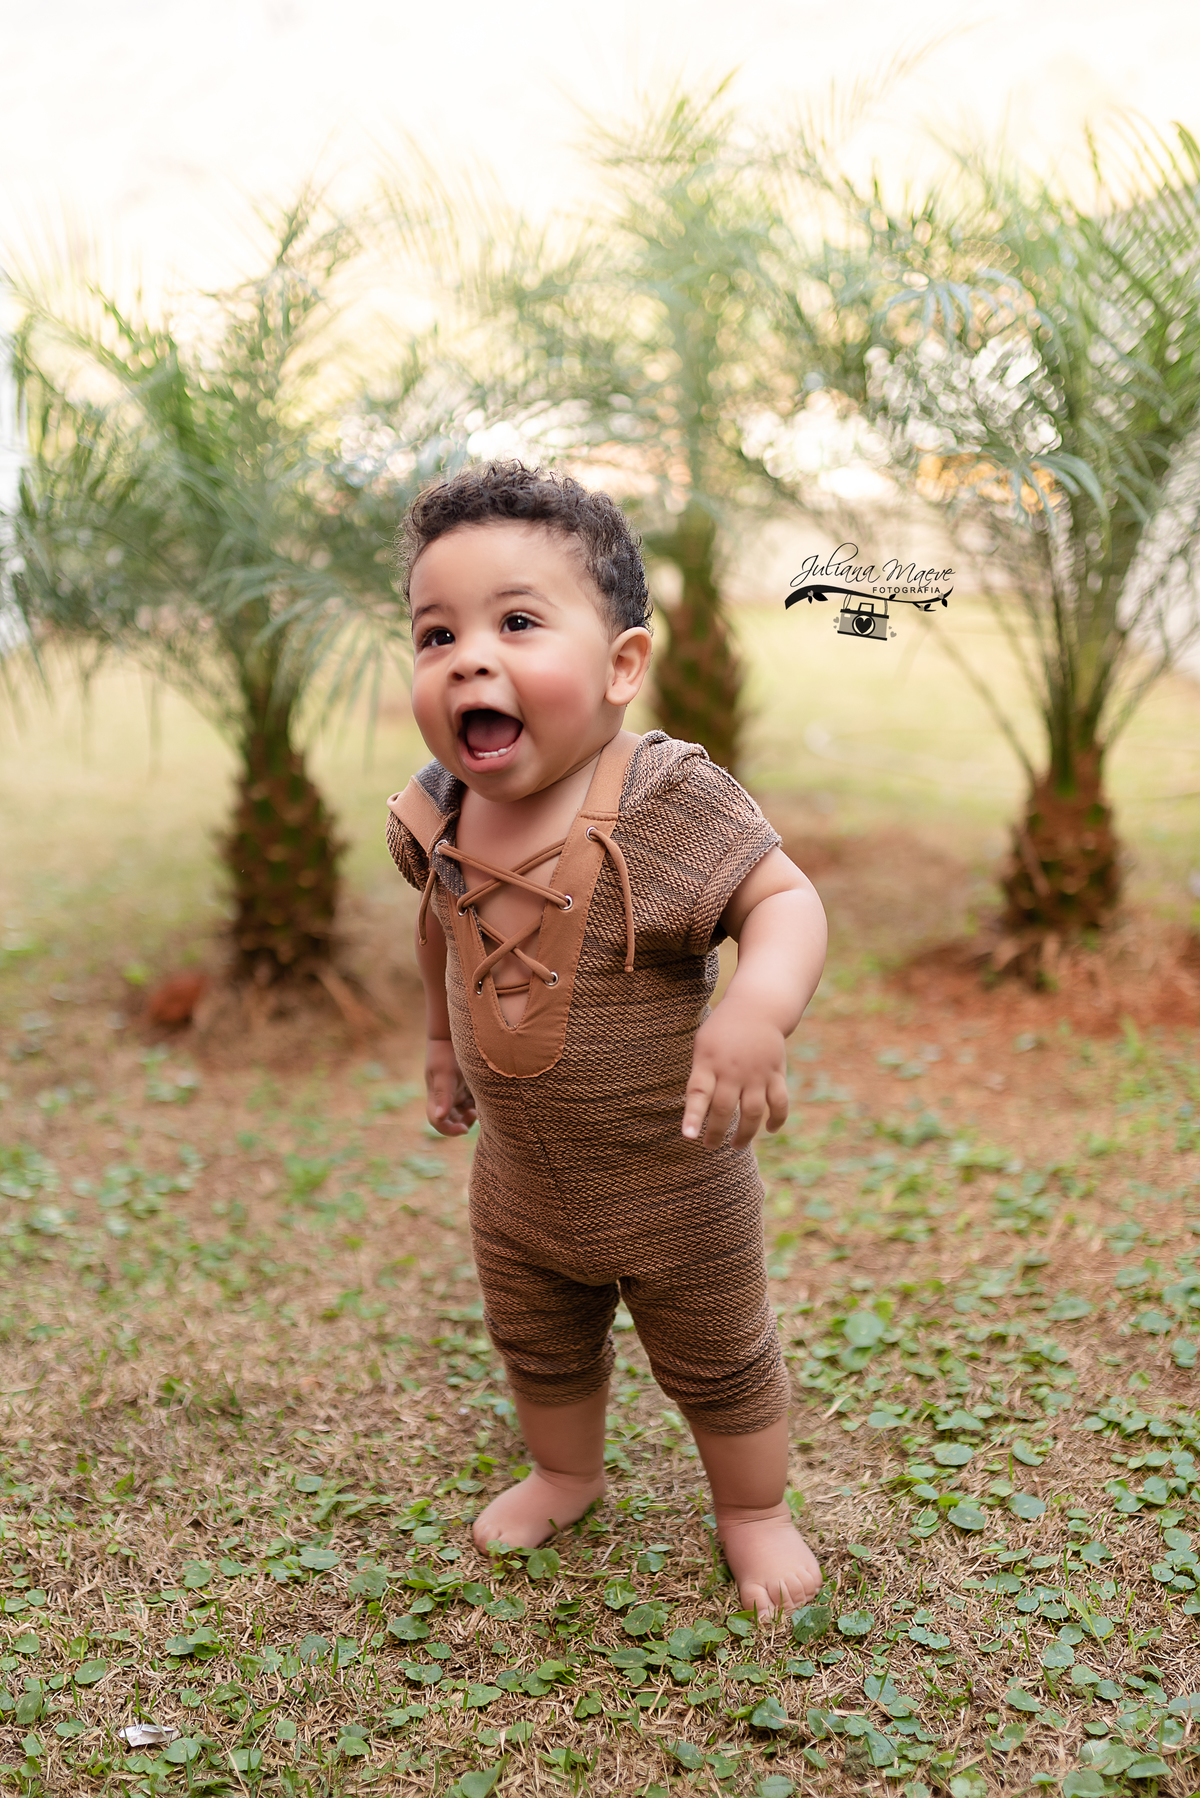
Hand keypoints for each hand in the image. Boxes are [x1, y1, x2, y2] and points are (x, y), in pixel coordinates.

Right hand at [425, 1037, 476, 1134]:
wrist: (453, 1034)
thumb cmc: (446, 1052)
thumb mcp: (444, 1073)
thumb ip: (443, 1095)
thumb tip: (439, 1117)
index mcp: (436, 1096)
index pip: (438, 1122)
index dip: (449, 1130)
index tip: (464, 1129)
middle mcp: (446, 1097)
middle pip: (452, 1120)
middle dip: (463, 1122)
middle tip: (475, 1114)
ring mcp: (457, 1092)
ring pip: (464, 1113)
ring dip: (473, 1114)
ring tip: (481, 1105)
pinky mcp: (469, 1086)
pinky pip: (474, 1102)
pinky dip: (480, 1104)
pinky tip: (487, 1096)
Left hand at [682, 998, 788, 1148]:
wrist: (757, 1007)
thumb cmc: (722, 1031)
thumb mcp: (702, 1045)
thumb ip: (700, 1076)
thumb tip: (696, 1111)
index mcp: (709, 1062)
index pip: (699, 1093)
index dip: (693, 1116)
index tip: (688, 1136)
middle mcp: (733, 1070)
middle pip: (725, 1109)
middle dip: (716, 1133)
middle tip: (709, 1147)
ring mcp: (757, 1073)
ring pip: (753, 1112)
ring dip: (745, 1134)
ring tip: (735, 1147)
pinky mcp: (776, 1073)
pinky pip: (779, 1103)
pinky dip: (776, 1120)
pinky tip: (769, 1129)